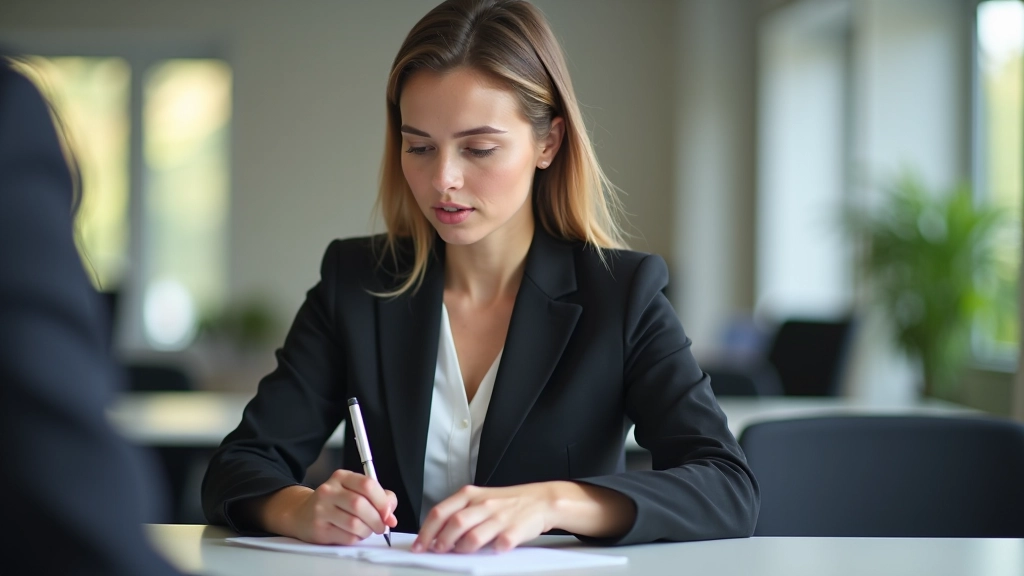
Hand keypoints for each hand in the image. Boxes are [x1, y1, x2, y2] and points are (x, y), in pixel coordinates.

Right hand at [269, 470, 397, 544]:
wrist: (302, 514)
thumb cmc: (335, 503)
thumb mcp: (354, 491)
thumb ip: (378, 498)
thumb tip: (391, 515)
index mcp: (342, 477)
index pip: (367, 484)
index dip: (382, 501)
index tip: (388, 512)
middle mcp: (329, 490)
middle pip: (361, 505)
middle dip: (377, 519)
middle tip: (381, 526)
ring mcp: (321, 509)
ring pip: (355, 524)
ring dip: (367, 531)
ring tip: (367, 530)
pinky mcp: (319, 528)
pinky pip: (347, 537)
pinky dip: (357, 538)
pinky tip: (354, 534)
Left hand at [412, 483, 556, 553]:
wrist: (541, 500)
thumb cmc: (507, 502)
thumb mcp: (480, 499)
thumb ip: (460, 512)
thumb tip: (436, 534)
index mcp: (471, 495)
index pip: (440, 512)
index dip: (426, 531)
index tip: (418, 545)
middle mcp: (484, 504)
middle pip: (454, 524)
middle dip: (440, 541)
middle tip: (437, 551)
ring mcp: (499, 517)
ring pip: (473, 536)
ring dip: (461, 548)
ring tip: (459, 552)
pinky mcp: (515, 530)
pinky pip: (499, 545)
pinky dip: (492, 552)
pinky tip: (490, 552)